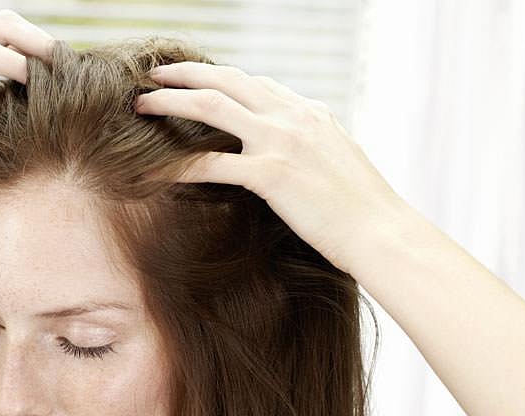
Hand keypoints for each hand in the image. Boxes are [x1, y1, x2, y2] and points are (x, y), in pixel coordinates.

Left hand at [134, 61, 409, 274]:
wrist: (382, 233)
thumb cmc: (364, 210)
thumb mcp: (342, 162)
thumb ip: (316, 146)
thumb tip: (301, 151)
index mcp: (311, 112)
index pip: (257, 84)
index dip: (221, 79)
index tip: (197, 81)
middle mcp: (293, 116)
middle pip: (227, 80)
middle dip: (186, 73)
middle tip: (155, 74)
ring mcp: (281, 141)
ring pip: (211, 106)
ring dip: (171, 101)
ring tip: (141, 103)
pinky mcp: (270, 173)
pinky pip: (210, 163)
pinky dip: (176, 164)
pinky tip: (152, 169)